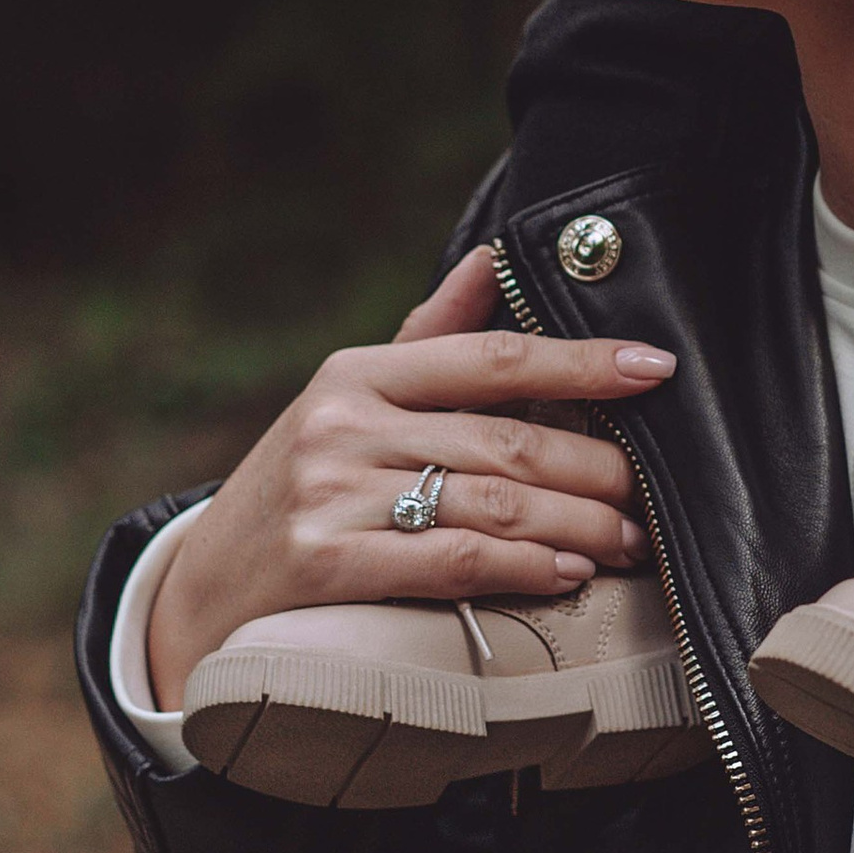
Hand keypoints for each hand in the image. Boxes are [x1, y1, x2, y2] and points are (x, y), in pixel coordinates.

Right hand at [148, 246, 674, 707]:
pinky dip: (522, 568)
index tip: (656, 369)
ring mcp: (331, 496)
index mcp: (358, 375)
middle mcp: (342, 426)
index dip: (581, 361)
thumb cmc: (299, 491)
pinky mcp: (325, 566)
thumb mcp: (350, 405)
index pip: (491, 356)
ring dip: (577, 525)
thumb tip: (495, 257)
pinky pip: (451, 562)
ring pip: (491, 503)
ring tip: (627, 542)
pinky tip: (566, 573)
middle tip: (652, 494)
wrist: (197, 595)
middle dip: (597, 469)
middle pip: (506, 439)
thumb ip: (432, 338)